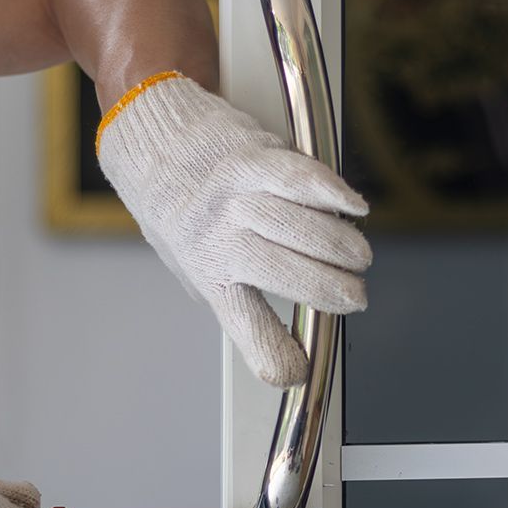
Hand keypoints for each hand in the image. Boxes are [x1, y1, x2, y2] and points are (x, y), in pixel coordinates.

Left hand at [95, 73, 371, 385]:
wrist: (148, 137)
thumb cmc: (177, 207)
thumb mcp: (193, 265)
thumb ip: (237, 297)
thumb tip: (286, 355)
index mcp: (205, 270)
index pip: (240, 320)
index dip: (270, 351)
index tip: (295, 371)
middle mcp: (216, 234)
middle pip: (283, 272)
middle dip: (330, 291)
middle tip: (355, 298)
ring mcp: (233, 194)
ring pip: (295, 226)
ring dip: (338, 246)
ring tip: (358, 258)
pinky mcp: (249, 155)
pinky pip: (295, 175)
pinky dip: (330, 192)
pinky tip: (353, 207)